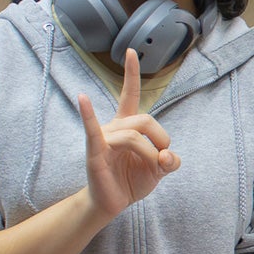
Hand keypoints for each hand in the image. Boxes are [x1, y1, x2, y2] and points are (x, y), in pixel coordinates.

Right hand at [78, 49, 180, 218]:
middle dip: (162, 138)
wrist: (113, 203)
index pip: (130, 94)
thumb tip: (167, 156)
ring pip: (134, 135)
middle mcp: (114, 126)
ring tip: (152, 167)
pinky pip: (93, 131)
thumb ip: (171, 160)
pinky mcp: (94, 152)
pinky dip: (88, 113)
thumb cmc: (133, 180)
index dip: (131, 73)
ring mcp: (102, 138)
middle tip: (163, 158)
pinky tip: (82, 98)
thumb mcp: (160, 170)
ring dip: (151, 154)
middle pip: (145, 119)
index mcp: (128, 125)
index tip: (131, 50)